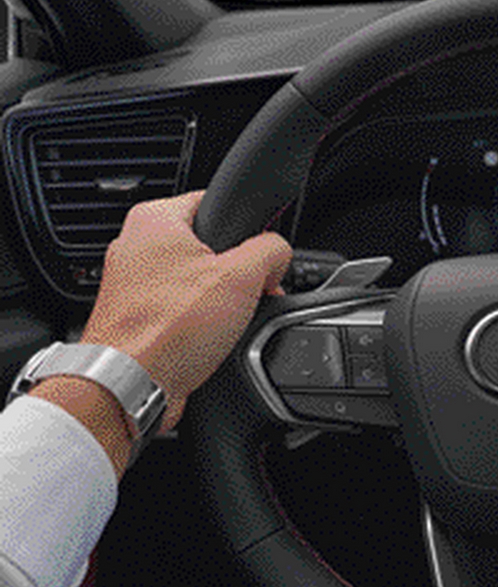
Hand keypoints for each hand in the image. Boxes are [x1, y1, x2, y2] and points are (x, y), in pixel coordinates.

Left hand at [80, 191, 292, 434]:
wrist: (130, 385)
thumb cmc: (167, 330)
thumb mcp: (243, 277)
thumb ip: (271, 251)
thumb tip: (279, 253)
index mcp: (154, 219)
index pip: (214, 201)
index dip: (249, 228)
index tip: (261, 254)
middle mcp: (135, 245)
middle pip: (209, 246)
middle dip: (238, 273)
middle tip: (251, 295)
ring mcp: (131, 283)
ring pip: (196, 281)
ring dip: (220, 302)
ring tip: (227, 323)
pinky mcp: (135, 316)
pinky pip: (181, 310)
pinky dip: (198, 323)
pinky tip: (208, 341)